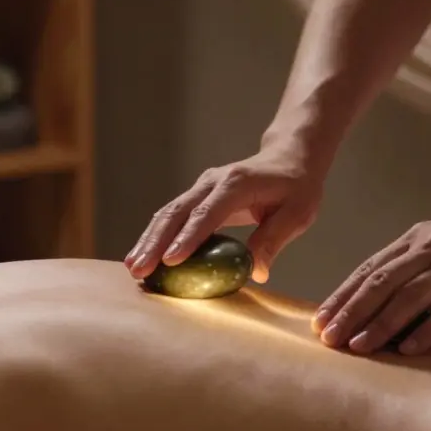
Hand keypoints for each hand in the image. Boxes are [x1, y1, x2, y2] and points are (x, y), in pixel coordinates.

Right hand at [125, 144, 324, 283]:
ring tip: (132, 267)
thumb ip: (275, 239)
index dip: (188, 238)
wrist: (288, 158)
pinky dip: (155, 236)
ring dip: (148, 240)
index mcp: (237, 184)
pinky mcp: (196, 197)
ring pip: (167, 214)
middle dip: (155, 242)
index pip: (207, 213)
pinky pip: (172, 217)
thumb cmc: (297, 187)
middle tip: (139, 270)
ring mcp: (201, 187)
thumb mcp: (297, 214)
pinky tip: (143, 256)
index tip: (171, 261)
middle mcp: (212, 182)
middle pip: (177, 212)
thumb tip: (257, 272)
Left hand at [313, 193, 430, 354]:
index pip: (370, 269)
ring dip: (380, 324)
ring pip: (410, 296)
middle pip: (381, 282)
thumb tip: (385, 299)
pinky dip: (427, 330)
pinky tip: (409, 349)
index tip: (320, 319)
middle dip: (350, 312)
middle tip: (327, 338)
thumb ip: (418, 264)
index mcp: (419, 238)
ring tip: (358, 347)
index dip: (343, 295)